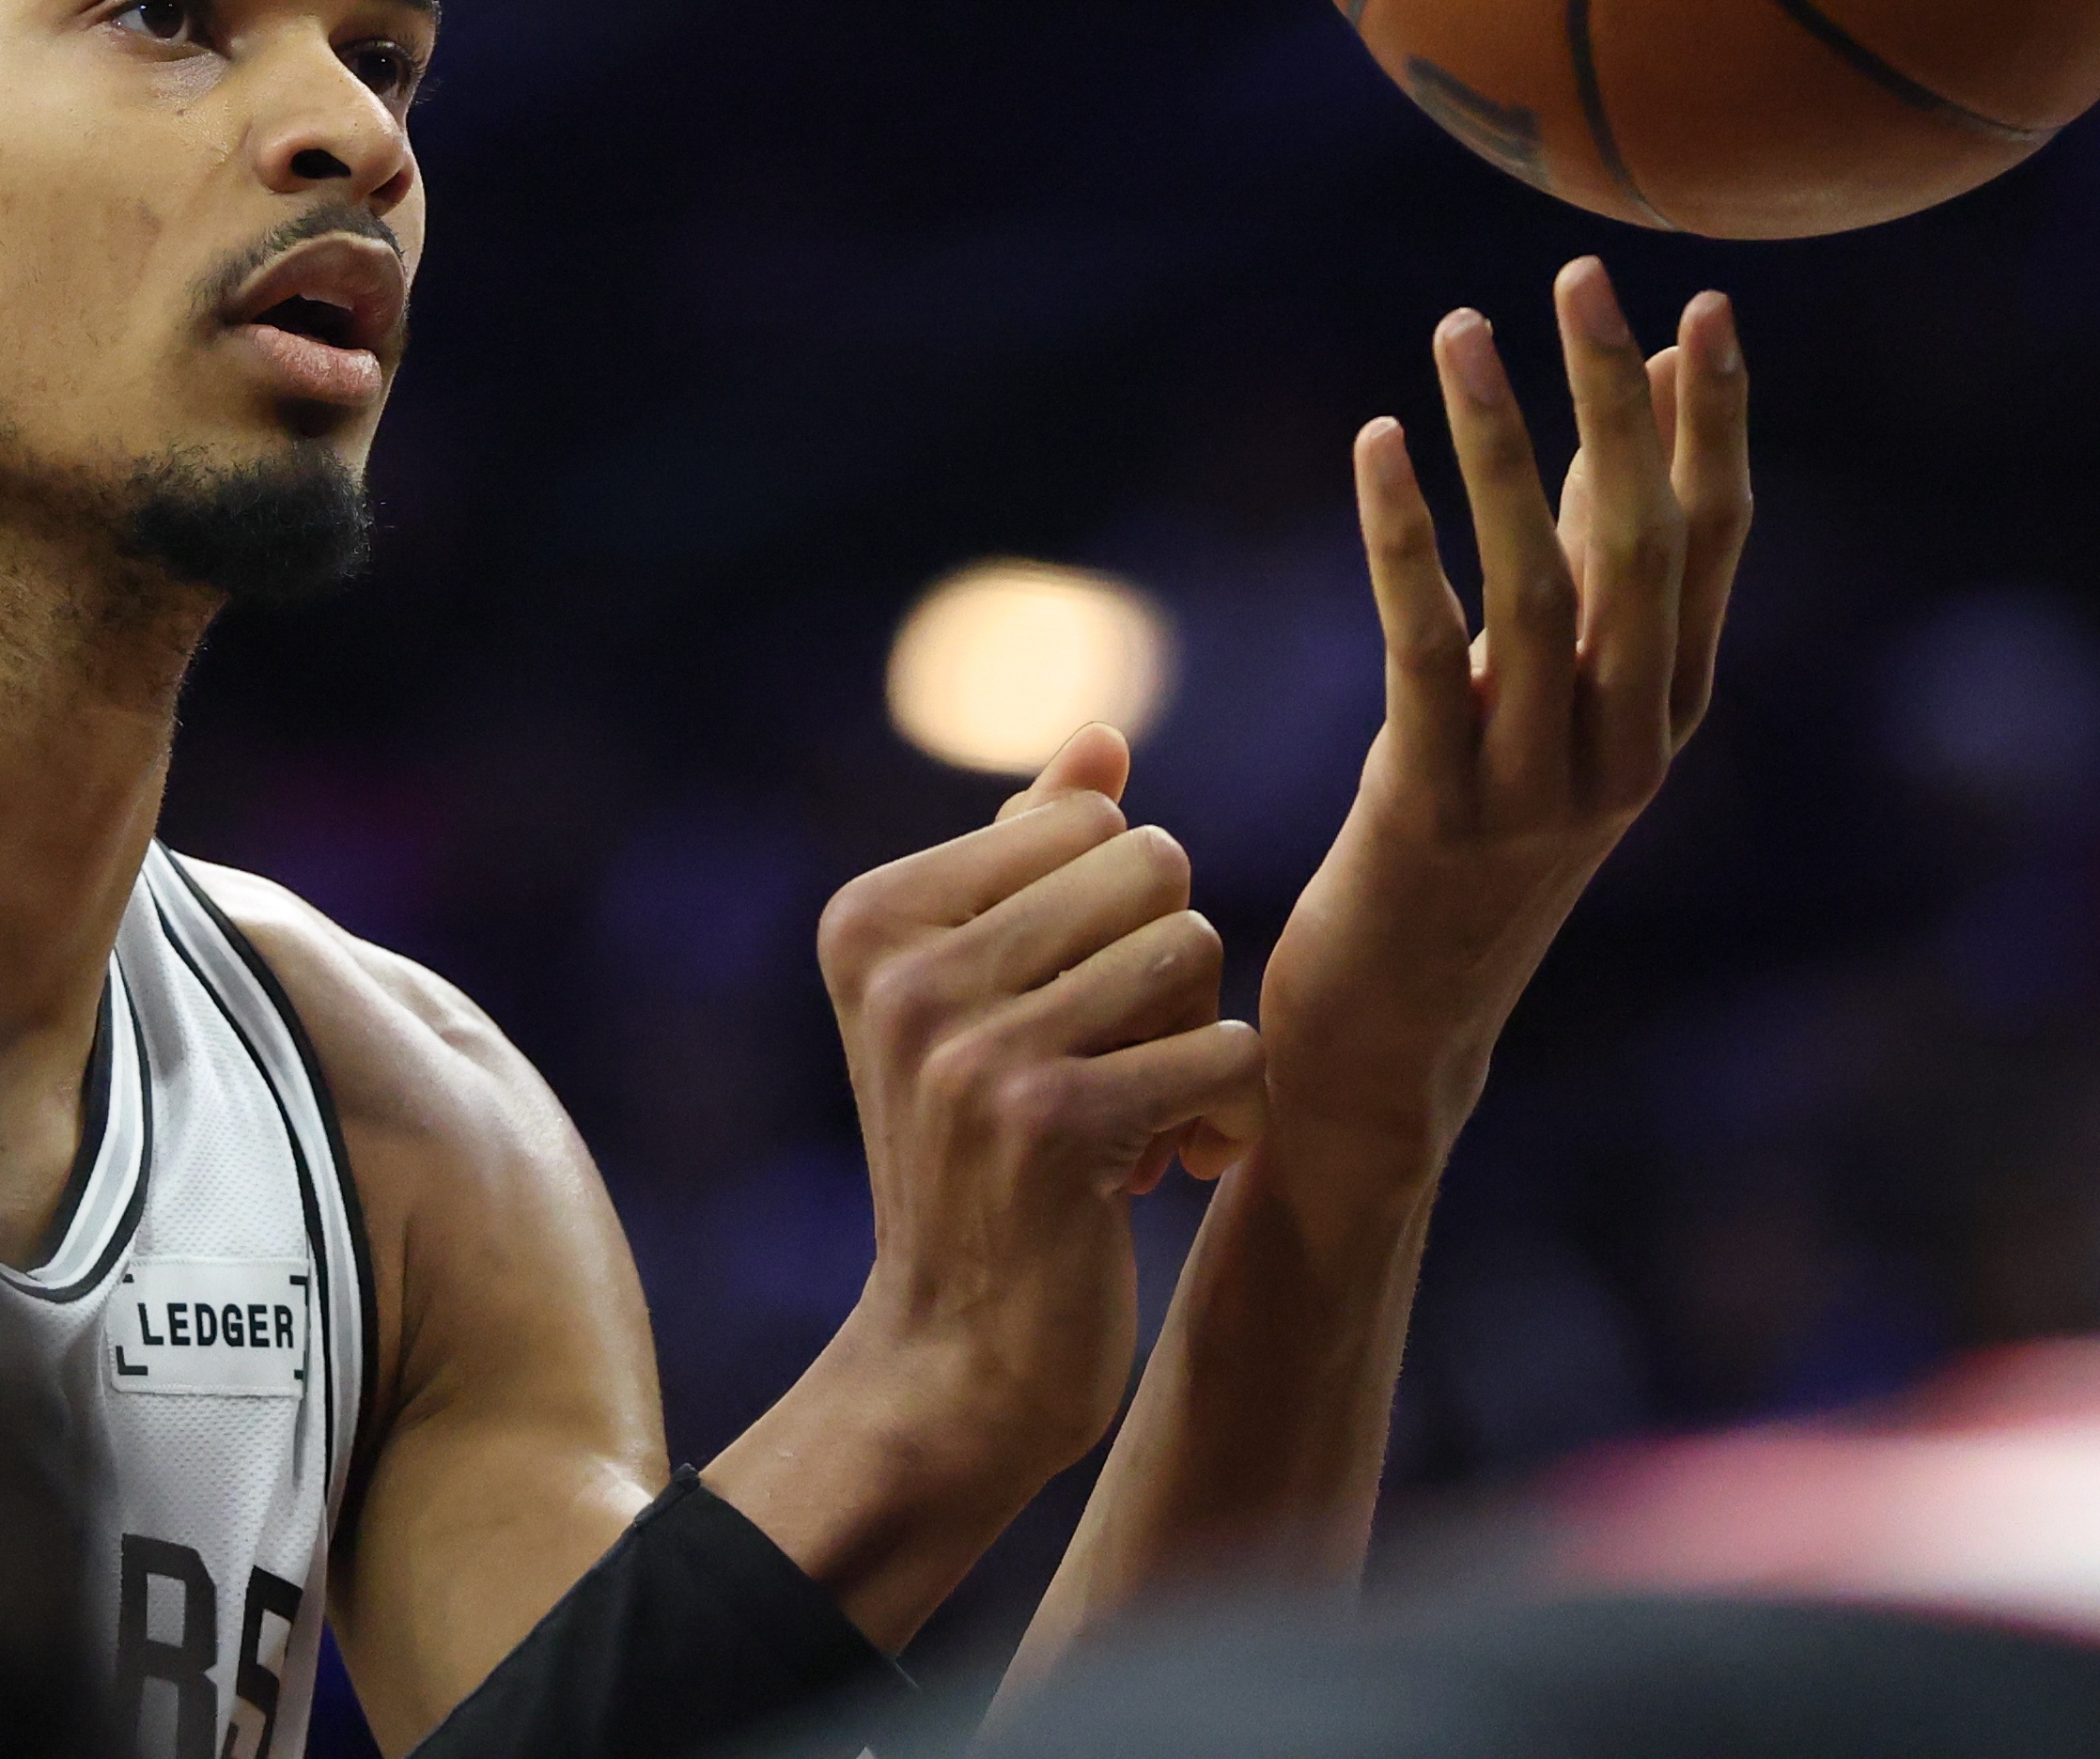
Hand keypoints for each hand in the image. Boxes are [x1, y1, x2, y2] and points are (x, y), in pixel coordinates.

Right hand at [806, 733, 1271, 1491]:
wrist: (956, 1359)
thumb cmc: (979, 1161)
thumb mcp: (976, 996)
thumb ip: (1030, 861)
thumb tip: (1105, 739)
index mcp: (871, 916)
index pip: (1089, 819)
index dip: (1118, 907)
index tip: (1074, 1008)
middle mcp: (904, 970)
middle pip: (1150, 867)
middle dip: (1169, 966)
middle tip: (1123, 1062)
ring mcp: (968, 1049)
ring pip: (1192, 949)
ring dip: (1197, 1042)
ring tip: (1142, 1115)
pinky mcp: (1049, 1128)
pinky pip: (1225, 1051)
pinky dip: (1228, 1114)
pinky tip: (1170, 1171)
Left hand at [1258, 259, 1752, 1170]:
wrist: (1392, 1042)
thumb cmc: (1454, 855)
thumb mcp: (1538, 716)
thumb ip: (1580, 585)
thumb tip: (1612, 424)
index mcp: (1663, 714)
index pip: (1714, 542)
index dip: (1713, 422)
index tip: (1706, 303)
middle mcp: (1625, 747)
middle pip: (1646, 544)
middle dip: (1620, 401)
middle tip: (1584, 273)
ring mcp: (1539, 787)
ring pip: (1541, 587)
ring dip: (1500, 446)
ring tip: (1461, 327)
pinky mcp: (1434, 814)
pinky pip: (1426, 650)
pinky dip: (1405, 539)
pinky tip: (1374, 446)